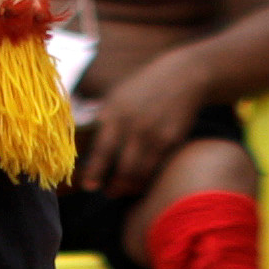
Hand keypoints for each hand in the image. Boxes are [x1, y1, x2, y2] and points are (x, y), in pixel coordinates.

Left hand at [75, 53, 205, 195]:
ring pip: (137, 171)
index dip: (93, 171)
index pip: (99, 149)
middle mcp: (130, 124)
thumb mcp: (118, 96)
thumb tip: (86, 142)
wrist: (182, 76)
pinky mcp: (170, 139)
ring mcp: (152, 133)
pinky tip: (140, 181)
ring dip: (127, 186)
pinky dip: (145, 178)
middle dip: (112, 185)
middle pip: (119, 166)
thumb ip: (104, 119)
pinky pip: (155, 166)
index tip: (88, 186)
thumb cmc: (144, 87)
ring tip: (120, 189)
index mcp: (112, 112)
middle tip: (105, 192)